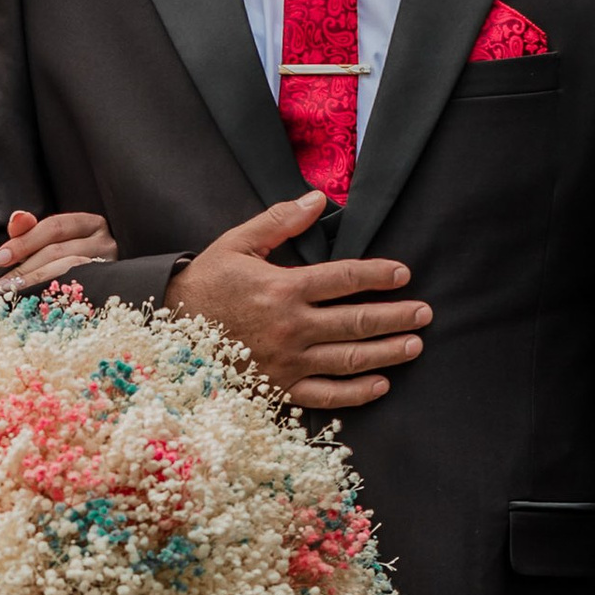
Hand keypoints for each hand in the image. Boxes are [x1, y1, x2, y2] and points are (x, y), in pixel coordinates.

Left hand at [0, 206, 119, 295]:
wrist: (117, 284)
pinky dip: (51, 296)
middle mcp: (105, 242)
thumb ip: (31, 231)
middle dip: (22, 268)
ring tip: (8, 296)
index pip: (54, 227)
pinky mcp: (110, 289)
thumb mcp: (53, 242)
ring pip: (67, 272)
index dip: (23, 242)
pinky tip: (33, 303)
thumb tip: (16, 218)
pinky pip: (77, 292)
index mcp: (91, 224)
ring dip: (33, 284)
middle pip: (58, 251)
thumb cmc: (73, 260)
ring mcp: (111, 267)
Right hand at [165, 194, 429, 407]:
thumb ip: (280, 221)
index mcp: (283, 288)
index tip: (404, 274)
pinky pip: (325, 395)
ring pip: (349, 359)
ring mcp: (286, 361)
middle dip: (396, 316)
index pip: (345, 279)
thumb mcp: (236, 244)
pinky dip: (356, 393)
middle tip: (425, 313)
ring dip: (387, 352)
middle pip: (356, 321)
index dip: (379, 275)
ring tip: (414, 346)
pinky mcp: (279, 388)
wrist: (169, 333)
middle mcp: (290, 326)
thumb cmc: (206, 284)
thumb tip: (319, 198)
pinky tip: (381, 384)